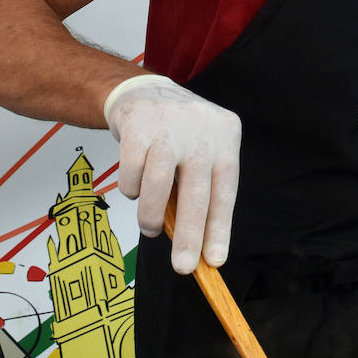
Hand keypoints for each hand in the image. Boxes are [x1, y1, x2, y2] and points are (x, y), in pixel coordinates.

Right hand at [104, 75, 240, 274]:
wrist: (142, 91)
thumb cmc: (178, 134)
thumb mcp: (200, 151)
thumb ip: (200, 188)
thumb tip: (196, 244)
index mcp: (226, 137)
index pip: (226, 191)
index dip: (220, 228)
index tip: (214, 260)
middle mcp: (201, 128)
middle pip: (196, 191)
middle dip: (189, 235)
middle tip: (182, 266)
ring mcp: (169, 125)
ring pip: (159, 183)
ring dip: (152, 215)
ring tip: (150, 227)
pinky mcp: (138, 124)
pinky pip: (131, 172)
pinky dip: (131, 189)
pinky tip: (136, 186)